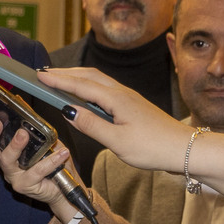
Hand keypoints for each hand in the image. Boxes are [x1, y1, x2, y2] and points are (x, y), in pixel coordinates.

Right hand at [0, 117, 78, 221]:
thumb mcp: (41, 138)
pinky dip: (49, 161)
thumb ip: (31, 123)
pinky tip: (62, 153)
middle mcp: (4, 164)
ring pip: (7, 160)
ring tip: (23, 134)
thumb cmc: (51, 162)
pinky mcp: (25, 186)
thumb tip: (20, 102)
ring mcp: (13, 176)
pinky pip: (36, 171)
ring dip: (14, 146)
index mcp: (3, 151)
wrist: (64, 188)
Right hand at [38, 68, 190, 172]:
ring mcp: (128, 97)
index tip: (38, 75)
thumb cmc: (154, 147)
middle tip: (43, 74)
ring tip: (58, 80)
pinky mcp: (132, 104)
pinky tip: (83, 94)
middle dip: (64, 73)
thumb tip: (68, 111)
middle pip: (87, 76)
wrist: (184, 149)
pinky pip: (104, 88)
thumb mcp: (118, 142)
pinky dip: (88, 86)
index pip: (80, 85)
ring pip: (97, 80)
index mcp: (116, 99)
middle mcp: (121, 93)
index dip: (57, 80)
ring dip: (76, 77)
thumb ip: (92, 125)